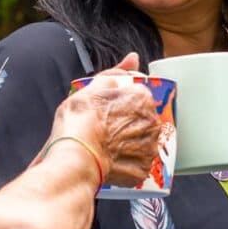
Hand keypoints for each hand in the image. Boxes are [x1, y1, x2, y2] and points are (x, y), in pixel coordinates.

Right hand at [49, 52, 158, 188]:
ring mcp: (149, 147)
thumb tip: (134, 58)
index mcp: (142, 98)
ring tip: (106, 146)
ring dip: (129, 143)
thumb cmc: (80, 121)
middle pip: (142, 119)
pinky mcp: (142, 169)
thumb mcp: (92, 87)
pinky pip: (137, 163)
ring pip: (141, 141)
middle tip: (105, 128)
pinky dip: (126, 163)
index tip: (108, 110)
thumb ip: (116, 71)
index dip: (122, 102)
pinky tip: (110, 160)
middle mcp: (152, 122)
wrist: (75, 157)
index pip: (138, 96)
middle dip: (128, 122)